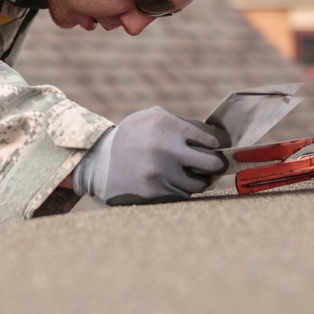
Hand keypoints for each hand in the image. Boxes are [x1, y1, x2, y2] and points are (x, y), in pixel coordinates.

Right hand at [74, 107, 229, 205]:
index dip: (215, 147)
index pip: (211, 140)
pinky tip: (171, 184)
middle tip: (214, 167)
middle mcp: (166, 148)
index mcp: (167, 125)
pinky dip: (181, 191)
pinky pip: (182, 195)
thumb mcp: (150, 118)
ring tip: (188, 176)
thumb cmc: (131, 137)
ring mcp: (161, 172)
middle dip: (216, 166)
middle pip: (212, 164)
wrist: (98, 161)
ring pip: (199, 184)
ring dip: (198, 181)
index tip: (213, 150)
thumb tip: (213, 137)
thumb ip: (180, 122)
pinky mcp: (155, 191)